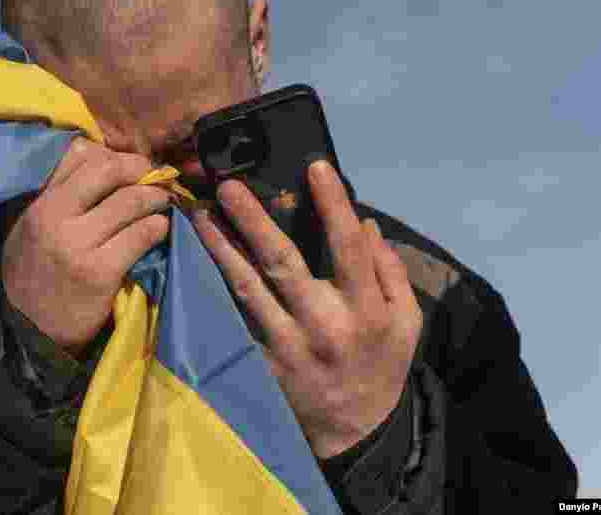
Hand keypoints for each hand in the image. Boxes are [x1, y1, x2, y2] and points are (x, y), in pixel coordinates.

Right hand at [0, 137, 172, 356]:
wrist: (29, 331)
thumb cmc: (34, 274)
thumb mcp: (30, 226)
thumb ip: (56, 192)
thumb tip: (96, 155)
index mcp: (39, 203)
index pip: (80, 154)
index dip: (112, 153)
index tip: (129, 166)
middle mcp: (55, 218)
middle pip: (109, 169)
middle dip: (139, 168)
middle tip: (154, 177)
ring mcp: (78, 245)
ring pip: (131, 201)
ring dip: (155, 198)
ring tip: (162, 202)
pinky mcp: (100, 272)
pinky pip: (141, 235)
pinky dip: (157, 227)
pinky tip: (159, 230)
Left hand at [189, 160, 422, 458]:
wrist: (354, 433)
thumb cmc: (381, 366)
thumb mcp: (408, 323)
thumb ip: (391, 272)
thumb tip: (367, 224)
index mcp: (365, 311)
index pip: (348, 247)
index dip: (333, 205)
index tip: (314, 166)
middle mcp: (322, 325)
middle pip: (283, 264)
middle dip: (253, 221)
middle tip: (228, 186)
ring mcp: (285, 346)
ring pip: (246, 288)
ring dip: (219, 247)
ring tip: (198, 214)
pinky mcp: (259, 362)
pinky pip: (231, 318)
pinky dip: (211, 287)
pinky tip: (192, 259)